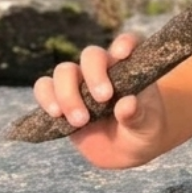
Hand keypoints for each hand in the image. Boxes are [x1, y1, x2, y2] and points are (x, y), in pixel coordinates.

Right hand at [32, 34, 165, 168]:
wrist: (125, 149)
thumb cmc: (143, 130)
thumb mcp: (147, 125)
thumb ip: (138, 114)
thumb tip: (128, 103)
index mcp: (130, 68)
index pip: (129, 43)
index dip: (125, 43)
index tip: (122, 54)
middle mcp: (103, 70)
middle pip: (91, 55)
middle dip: (94, 74)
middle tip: (103, 99)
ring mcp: (80, 82)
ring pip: (64, 71)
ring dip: (67, 93)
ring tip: (81, 121)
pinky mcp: (60, 98)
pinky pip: (44, 88)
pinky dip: (46, 98)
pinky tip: (57, 114)